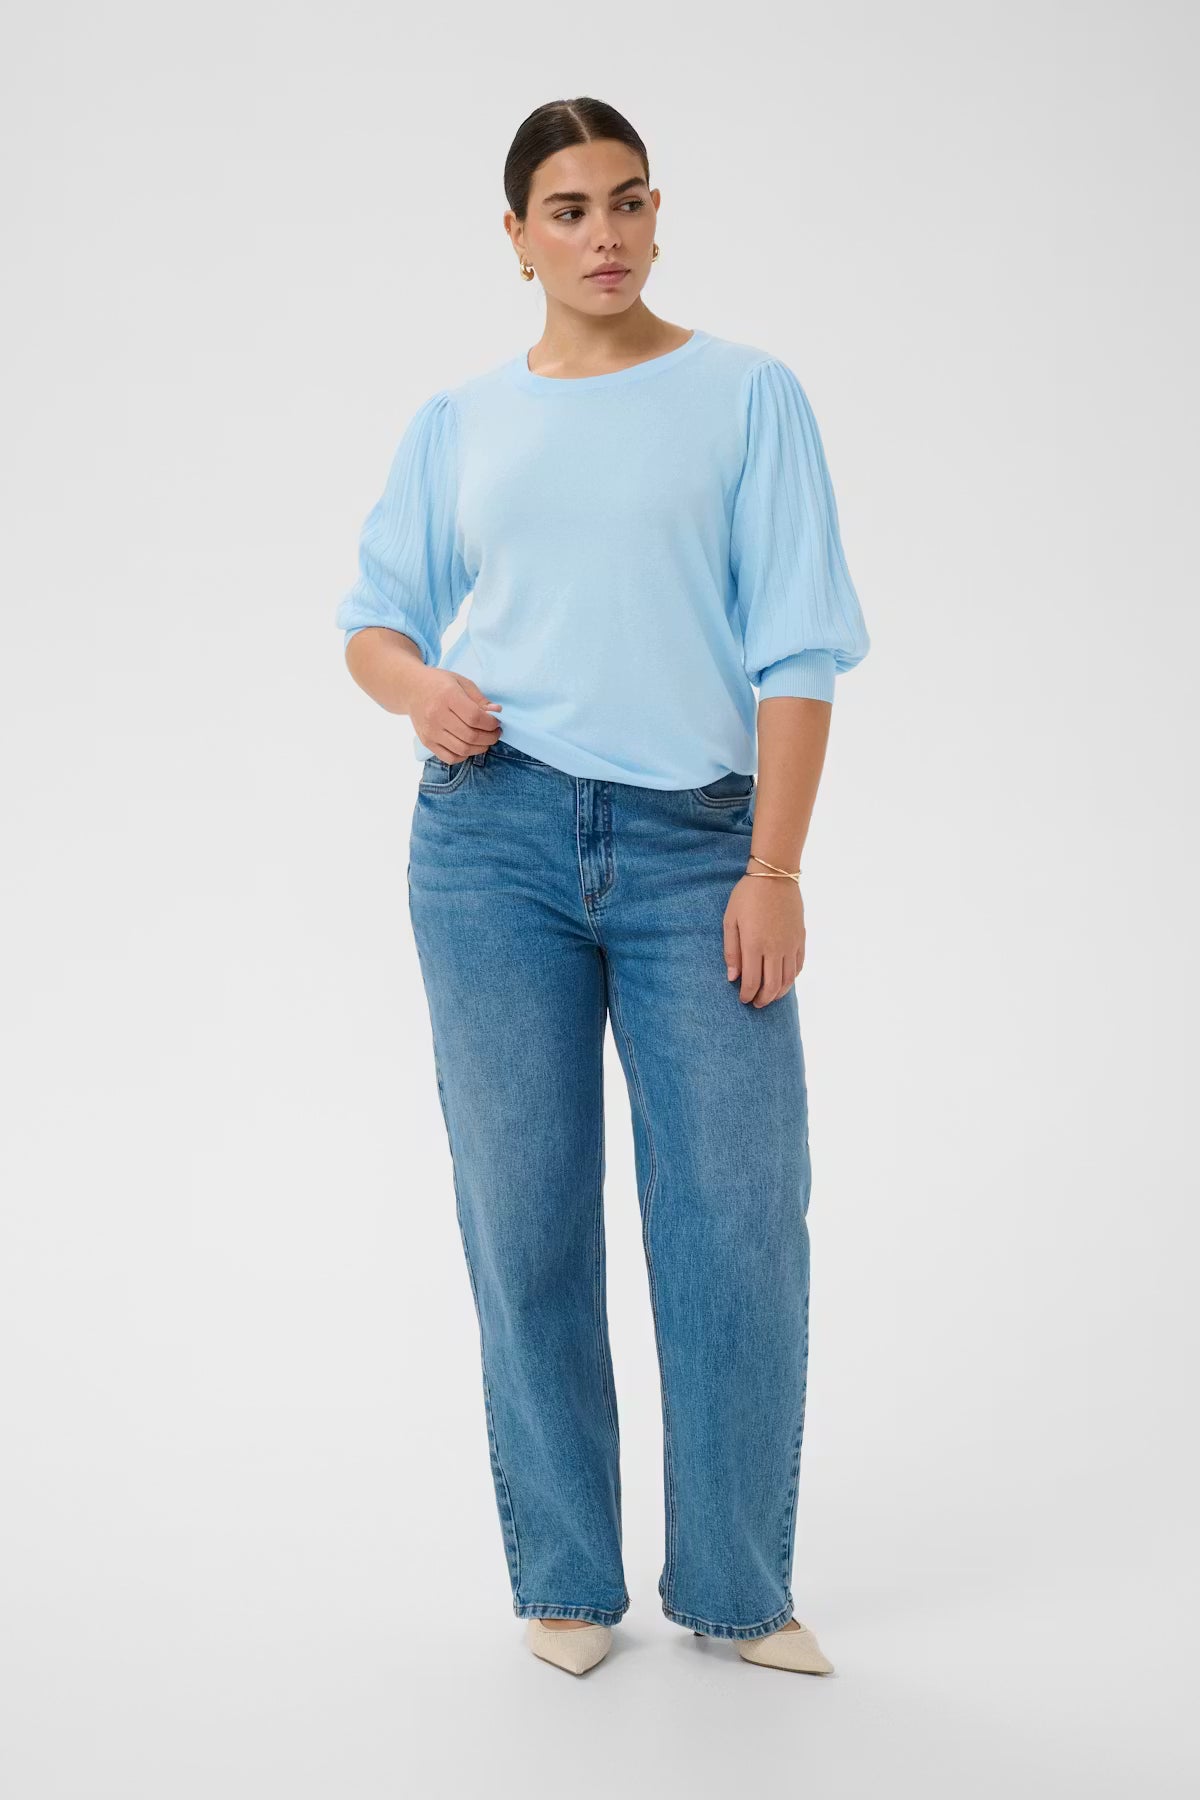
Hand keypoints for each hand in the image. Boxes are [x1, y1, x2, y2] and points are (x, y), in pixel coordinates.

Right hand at [411, 669, 502, 761]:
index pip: (475, 717)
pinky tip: (469, 746)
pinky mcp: (427, 742)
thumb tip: (497, 712)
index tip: (497, 722)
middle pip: (470, 735)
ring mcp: (431, 731)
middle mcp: (437, 715)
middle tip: (495, 733)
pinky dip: (464, 756)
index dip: (491, 723)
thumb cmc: (439, 683)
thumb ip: (479, 698)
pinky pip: (450, 757)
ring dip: (480, 748)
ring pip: (462, 749)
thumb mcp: (461, 682)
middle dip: (490, 737)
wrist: (411, 689)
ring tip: (486, 741)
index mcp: (447, 696)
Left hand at [722, 871, 804, 1006]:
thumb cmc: (747, 896)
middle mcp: (774, 949)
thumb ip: (731, 951)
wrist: (775, 876)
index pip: (752, 982)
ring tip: (769, 997)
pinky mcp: (800, 939)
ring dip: (778, 993)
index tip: (742, 999)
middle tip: (755, 1003)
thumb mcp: (730, 920)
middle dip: (763, 1000)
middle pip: (771, 986)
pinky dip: (791, 979)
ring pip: (787, 980)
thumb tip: (733, 978)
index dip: (747, 995)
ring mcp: (790, 945)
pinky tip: (783, 981)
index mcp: (754, 945)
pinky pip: (798, 966)